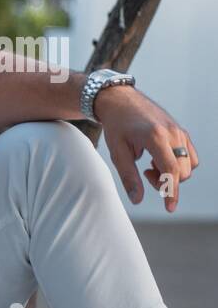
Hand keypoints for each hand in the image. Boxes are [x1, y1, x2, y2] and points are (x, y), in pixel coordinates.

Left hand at [96, 87, 198, 212]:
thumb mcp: (117, 152)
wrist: (121, 100)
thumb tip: (137, 199)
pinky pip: (190, 155)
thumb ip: (128, 176)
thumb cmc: (116, 125)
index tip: (170, 207)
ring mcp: (180, 131)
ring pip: (189, 164)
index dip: (171, 192)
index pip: (171, 171)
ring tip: (151, 164)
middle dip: (166, 181)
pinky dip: (177, 163)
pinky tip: (159, 158)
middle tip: (145, 173)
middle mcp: (173, 133)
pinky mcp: (181, 131)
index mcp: (156, 137)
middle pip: (182, 171)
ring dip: (172, 172)